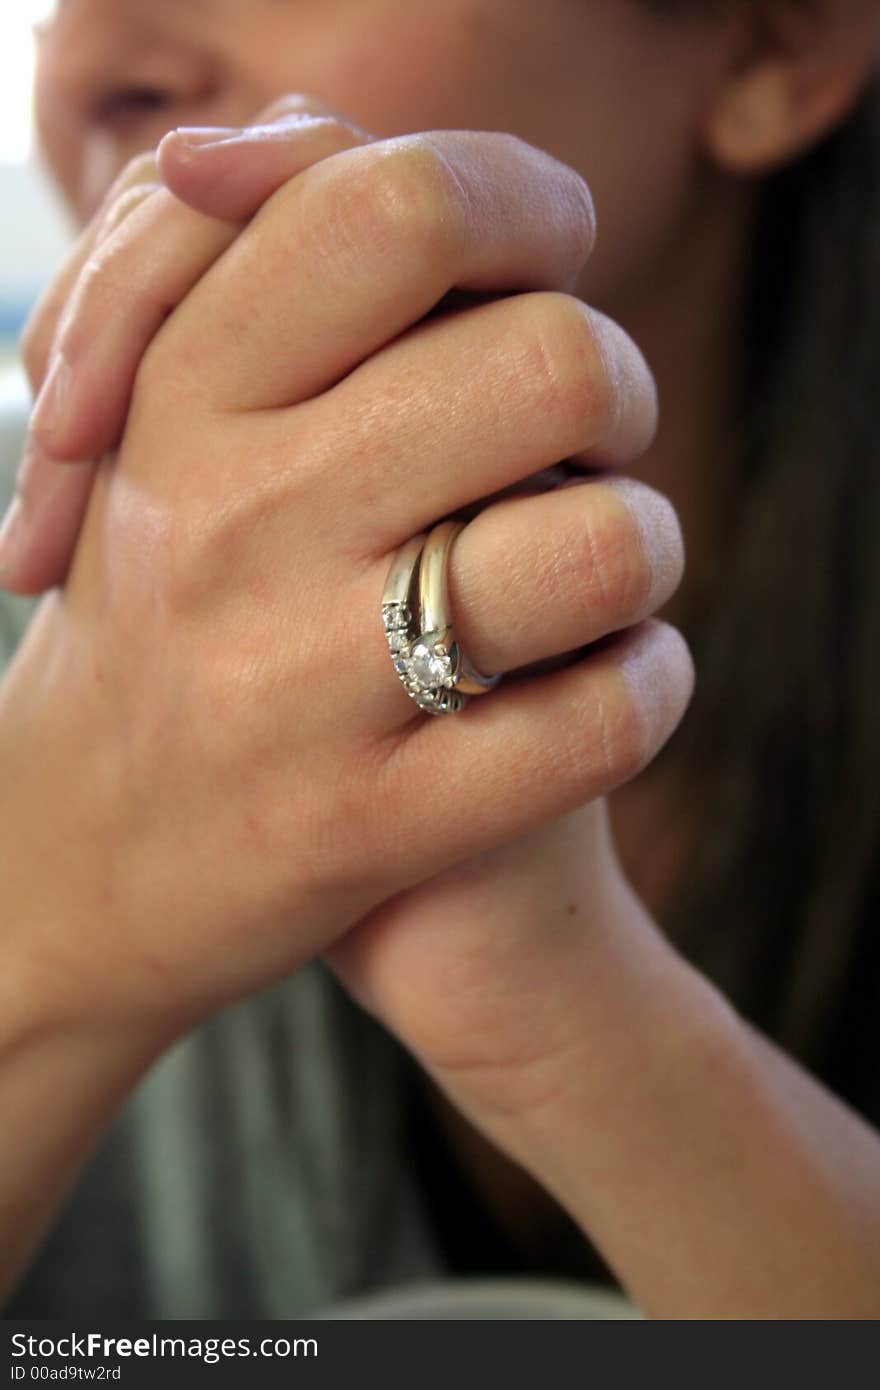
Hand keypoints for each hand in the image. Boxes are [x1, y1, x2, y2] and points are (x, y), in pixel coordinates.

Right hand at [1, 116, 690, 1055]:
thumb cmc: (152, 620)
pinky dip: (643, 688)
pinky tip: (599, 679)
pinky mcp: (368, 828)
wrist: (66, 869)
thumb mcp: (154, 430)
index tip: (540, 270)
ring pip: (602, 546)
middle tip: (576, 443)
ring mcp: (301, 685)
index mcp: (184, 401)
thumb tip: (272, 137)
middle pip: (556, 363)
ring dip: (640, 546)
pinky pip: (598, 722)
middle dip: (615, 389)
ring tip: (589, 573)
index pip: (406, 207)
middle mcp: (236, 525)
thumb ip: (233, 258)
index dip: (528, 211)